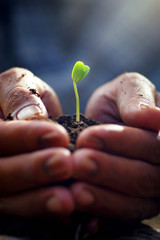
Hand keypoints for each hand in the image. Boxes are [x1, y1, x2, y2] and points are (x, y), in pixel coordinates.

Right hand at [0, 68, 73, 216]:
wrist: (25, 114)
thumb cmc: (21, 96)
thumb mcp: (17, 83)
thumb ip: (19, 94)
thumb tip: (32, 116)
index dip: (25, 137)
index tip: (58, 135)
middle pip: (0, 174)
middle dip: (32, 170)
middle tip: (65, 164)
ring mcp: (0, 183)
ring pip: (8, 200)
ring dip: (37, 202)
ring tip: (67, 199)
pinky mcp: (13, 196)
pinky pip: (23, 210)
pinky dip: (44, 213)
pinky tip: (65, 212)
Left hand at [71, 72, 159, 220]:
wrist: (105, 119)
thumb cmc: (119, 101)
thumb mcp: (127, 88)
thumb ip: (138, 99)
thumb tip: (154, 117)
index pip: (154, 143)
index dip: (124, 142)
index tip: (89, 137)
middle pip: (146, 176)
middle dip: (109, 170)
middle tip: (78, 162)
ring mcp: (151, 188)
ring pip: (136, 200)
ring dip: (105, 197)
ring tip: (76, 190)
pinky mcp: (133, 202)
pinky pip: (123, 214)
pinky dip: (103, 213)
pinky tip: (84, 213)